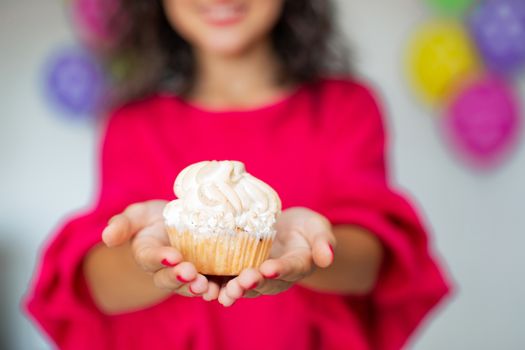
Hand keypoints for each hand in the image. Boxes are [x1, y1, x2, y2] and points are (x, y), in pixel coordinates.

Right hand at [101, 200, 219, 299]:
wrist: (178, 224)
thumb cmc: (154, 219)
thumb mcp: (137, 215)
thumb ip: (122, 224)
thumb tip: (107, 236)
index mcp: (147, 255)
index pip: (150, 259)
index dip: (160, 258)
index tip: (171, 255)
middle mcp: (165, 271)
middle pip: (169, 279)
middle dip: (179, 277)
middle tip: (190, 273)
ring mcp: (186, 275)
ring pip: (190, 287)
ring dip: (198, 288)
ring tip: (206, 286)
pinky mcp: (206, 275)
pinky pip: (211, 285)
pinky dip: (219, 289)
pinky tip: (226, 289)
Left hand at [217, 207, 335, 306]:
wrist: (287, 230)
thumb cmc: (306, 228)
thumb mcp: (318, 229)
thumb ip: (323, 242)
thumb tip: (328, 257)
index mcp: (296, 266)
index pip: (289, 269)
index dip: (279, 270)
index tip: (269, 268)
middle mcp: (274, 277)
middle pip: (263, 284)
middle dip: (251, 283)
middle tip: (241, 282)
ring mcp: (255, 275)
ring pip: (243, 287)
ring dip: (232, 290)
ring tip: (221, 291)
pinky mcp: (237, 269)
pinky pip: (226, 278)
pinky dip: (215, 282)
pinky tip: (202, 282)